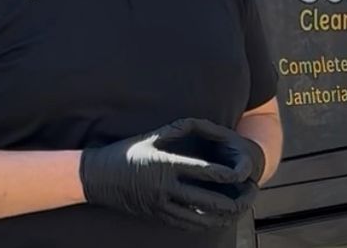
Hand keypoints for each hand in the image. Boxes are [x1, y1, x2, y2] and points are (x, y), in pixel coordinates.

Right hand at [79, 118, 253, 230]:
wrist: (96, 177)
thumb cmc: (127, 152)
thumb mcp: (153, 135)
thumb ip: (180, 129)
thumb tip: (206, 123)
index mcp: (166, 164)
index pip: (204, 172)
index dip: (226, 175)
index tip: (242, 174)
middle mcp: (165, 188)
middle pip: (207, 200)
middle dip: (233, 199)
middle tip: (249, 193)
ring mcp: (160, 205)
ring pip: (200, 217)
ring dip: (224, 215)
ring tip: (240, 208)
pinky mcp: (157, 216)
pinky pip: (186, 224)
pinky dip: (206, 223)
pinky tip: (219, 218)